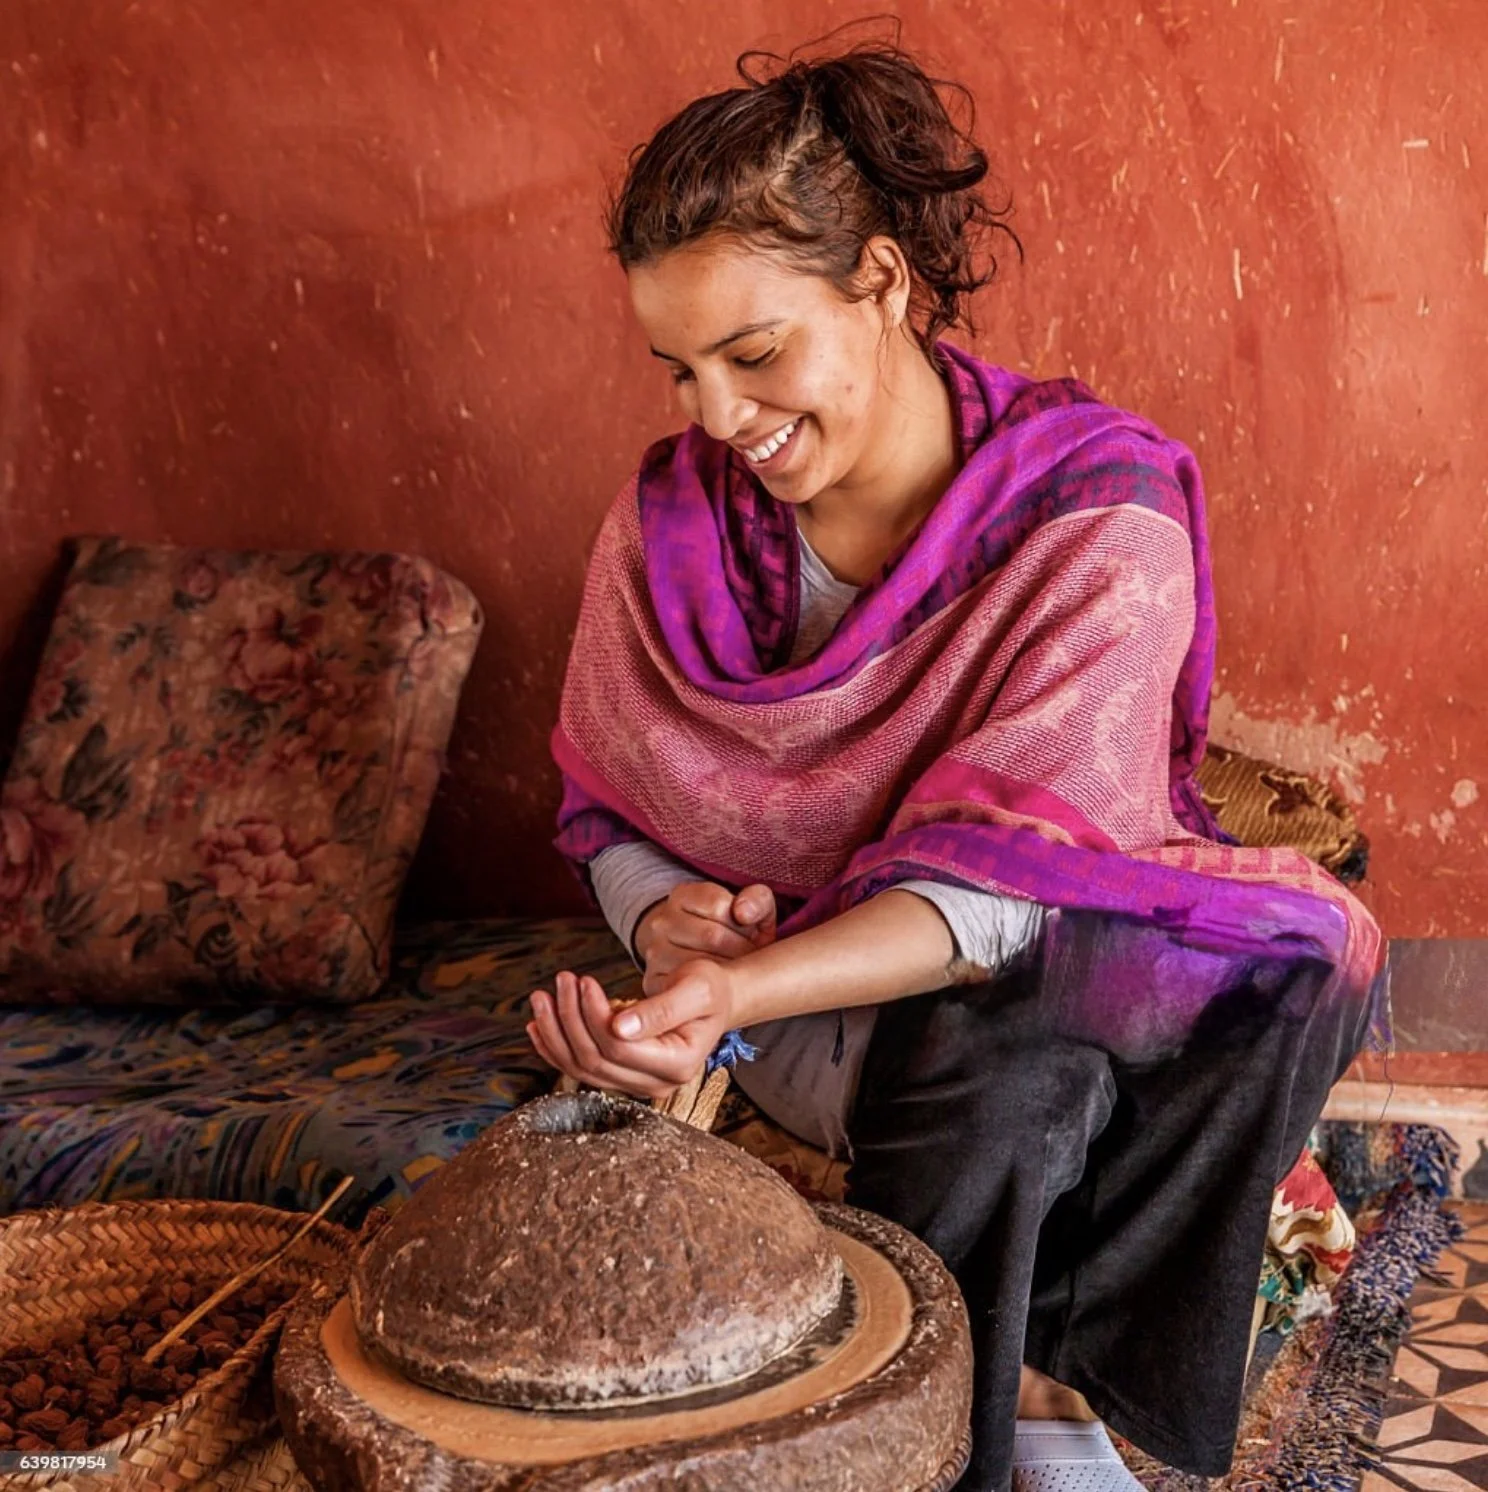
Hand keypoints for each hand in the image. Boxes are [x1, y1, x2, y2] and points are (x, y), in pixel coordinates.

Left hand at [526, 960, 740, 1100]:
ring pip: (582, 1068)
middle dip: (570, 1018)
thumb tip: (619, 1026)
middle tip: (562, 979)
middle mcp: (657, 1084)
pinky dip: (554, 1048)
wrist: (715, 1000)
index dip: (594, 1015)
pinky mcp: (622, 1076)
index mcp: (679, 1064)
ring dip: (556, 1032)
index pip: (619, 1047)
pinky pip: (580, 1069)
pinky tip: (537, 1026)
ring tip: (542, 997)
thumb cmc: (708, 989)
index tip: (584, 980)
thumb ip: (660, 1010)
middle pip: (596, 1059)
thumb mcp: (695, 989)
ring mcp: (638, 1084)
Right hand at [635, 882, 775, 995]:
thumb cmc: (731, 930)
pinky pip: (685, 989)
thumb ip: (757, 900)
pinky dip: (709, 992)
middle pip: (712, 936)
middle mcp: (662, 922)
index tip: (754, 934)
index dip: (745, 923)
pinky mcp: (654, 982)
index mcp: (683, 896)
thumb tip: (743, 913)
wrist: (699, 953)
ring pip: (700, 965)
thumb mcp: (750, 908)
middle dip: (742, 951)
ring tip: (738, 974)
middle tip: (753, 960)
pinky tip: (720, 989)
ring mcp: (655, 953)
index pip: (719, 905)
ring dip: (729, 974)